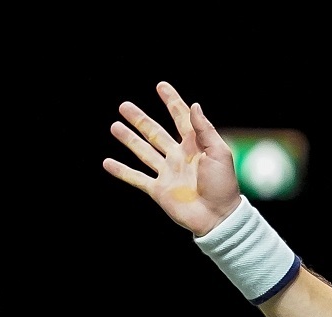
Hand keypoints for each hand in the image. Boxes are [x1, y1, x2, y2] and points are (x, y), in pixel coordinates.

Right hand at [102, 81, 241, 236]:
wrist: (218, 216)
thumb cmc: (223, 185)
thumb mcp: (219, 153)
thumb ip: (205, 130)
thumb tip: (194, 105)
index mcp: (195, 145)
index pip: (181, 117)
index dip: (172, 102)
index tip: (161, 86)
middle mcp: (178, 156)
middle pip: (155, 132)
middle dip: (140, 119)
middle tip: (124, 106)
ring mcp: (167, 172)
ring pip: (143, 151)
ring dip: (129, 139)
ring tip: (114, 126)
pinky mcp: (158, 189)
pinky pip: (136, 178)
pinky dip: (121, 171)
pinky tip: (107, 162)